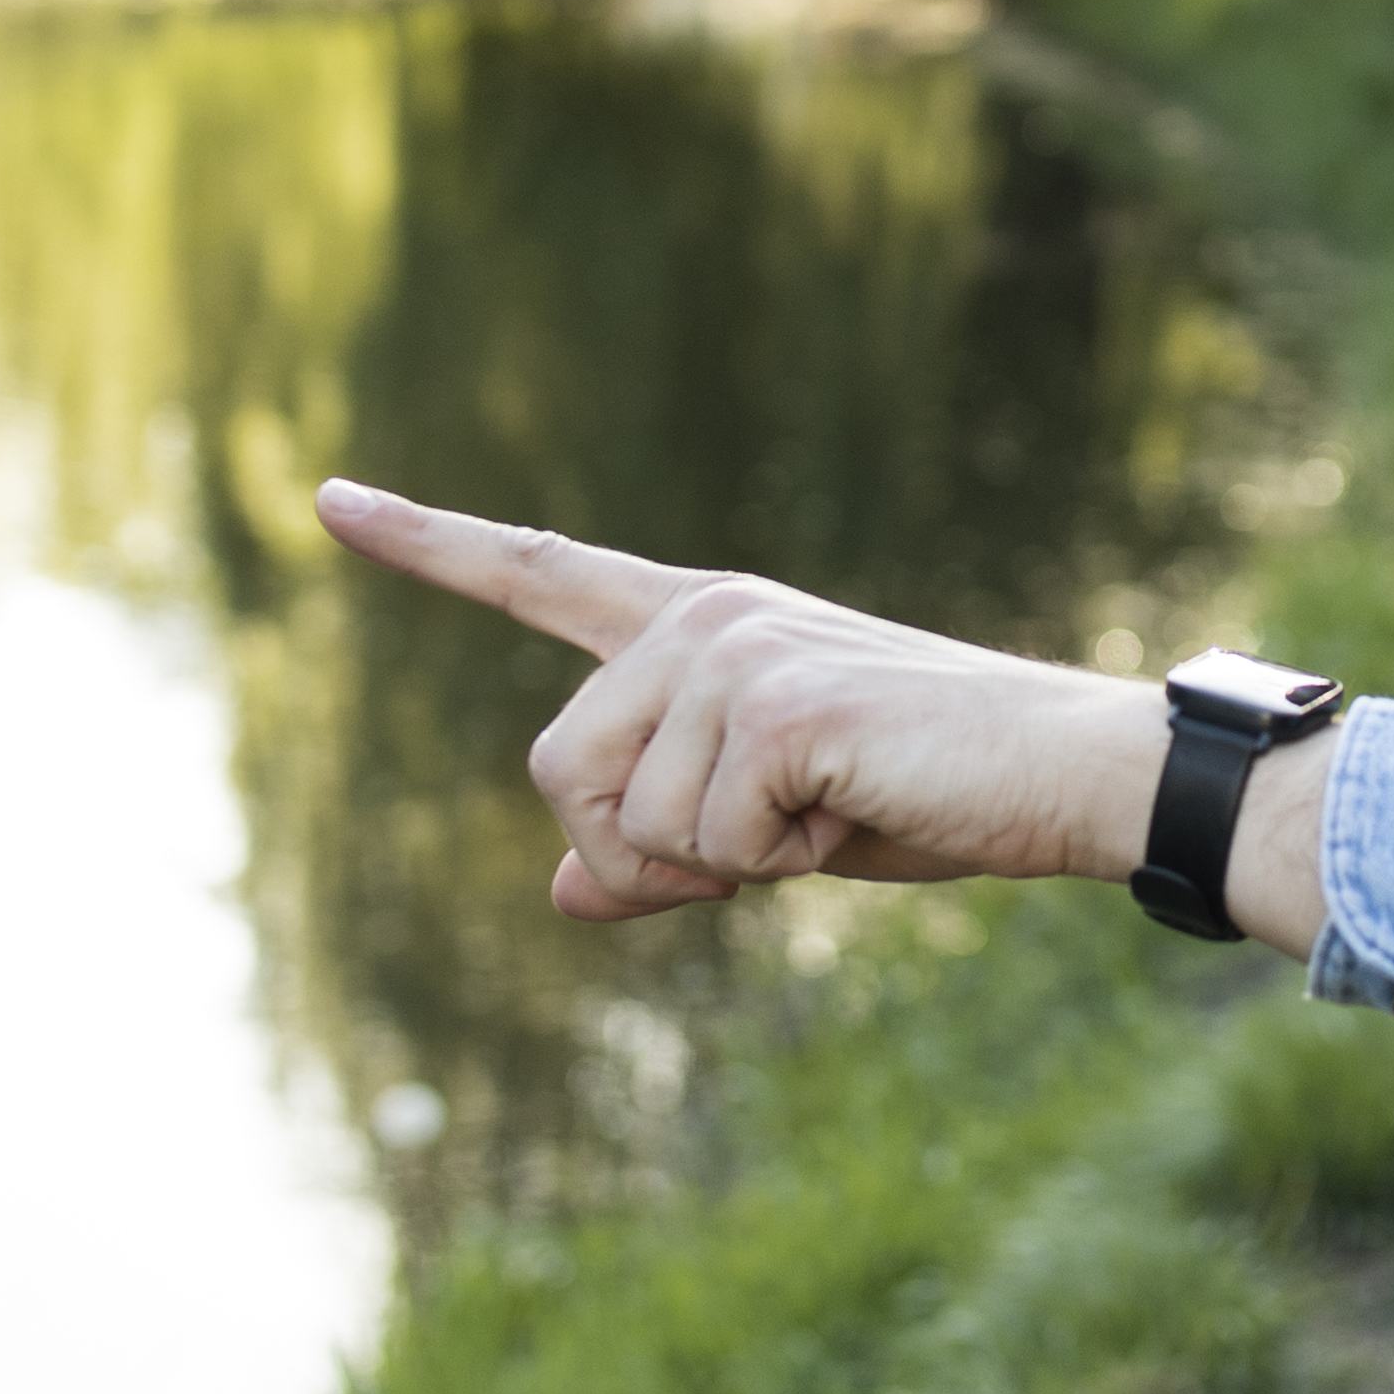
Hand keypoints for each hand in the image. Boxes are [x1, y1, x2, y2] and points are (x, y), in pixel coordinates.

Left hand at [315, 478, 1224, 925]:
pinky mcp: (771, 702)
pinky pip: (702, 840)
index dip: (427, 543)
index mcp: (696, 625)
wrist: (1064, 774)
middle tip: (769, 843)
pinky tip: (854, 810)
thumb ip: (662, 850)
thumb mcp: (773, 829)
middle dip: (642, 853)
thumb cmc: (930, 796)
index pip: (537, 571)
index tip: (329, 498)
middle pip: (558, 773)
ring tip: (828, 815)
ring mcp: (733, 651)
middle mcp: (701, 618)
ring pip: (625, 823)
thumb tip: (560, 895)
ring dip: (719, 865)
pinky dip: (775, 863)